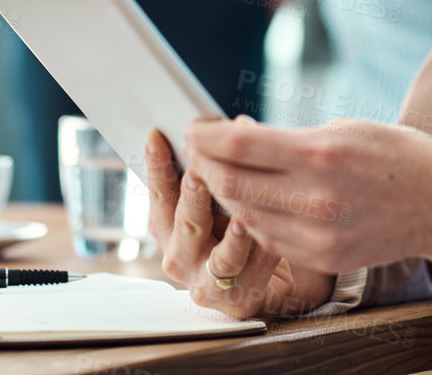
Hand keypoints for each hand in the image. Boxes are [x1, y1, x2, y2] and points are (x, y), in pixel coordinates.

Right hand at [144, 127, 336, 318]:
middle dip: (194, 195)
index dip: (157, 165)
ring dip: (234, 234)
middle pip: (187, 223)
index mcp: (168, 228)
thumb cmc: (237, 232)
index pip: (159, 193)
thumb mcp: (218, 200)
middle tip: (199, 171)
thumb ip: (213, 174)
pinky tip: (275, 234)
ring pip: (221, 257)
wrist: (268, 280)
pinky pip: (255, 272)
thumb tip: (231, 128)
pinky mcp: (236, 301)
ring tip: (241, 218)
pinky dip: (266, 250)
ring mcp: (205, 283)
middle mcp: (180, 257)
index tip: (157, 136)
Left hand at [182, 117, 431, 281]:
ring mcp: (318, 235)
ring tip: (220, 175)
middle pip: (232, 186)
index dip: (207, 137)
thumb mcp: (343, 129)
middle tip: (198, 152)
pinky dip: (253, 219)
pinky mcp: (322, 258)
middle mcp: (315, 198)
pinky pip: (270, 239)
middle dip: (206, 167)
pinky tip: (253, 202)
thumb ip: (289, 138)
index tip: (194, 129)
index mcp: (321, 154)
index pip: (239, 147)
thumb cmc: (397, 156)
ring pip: (245, 217)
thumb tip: (239, 136)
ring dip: (226, 195)